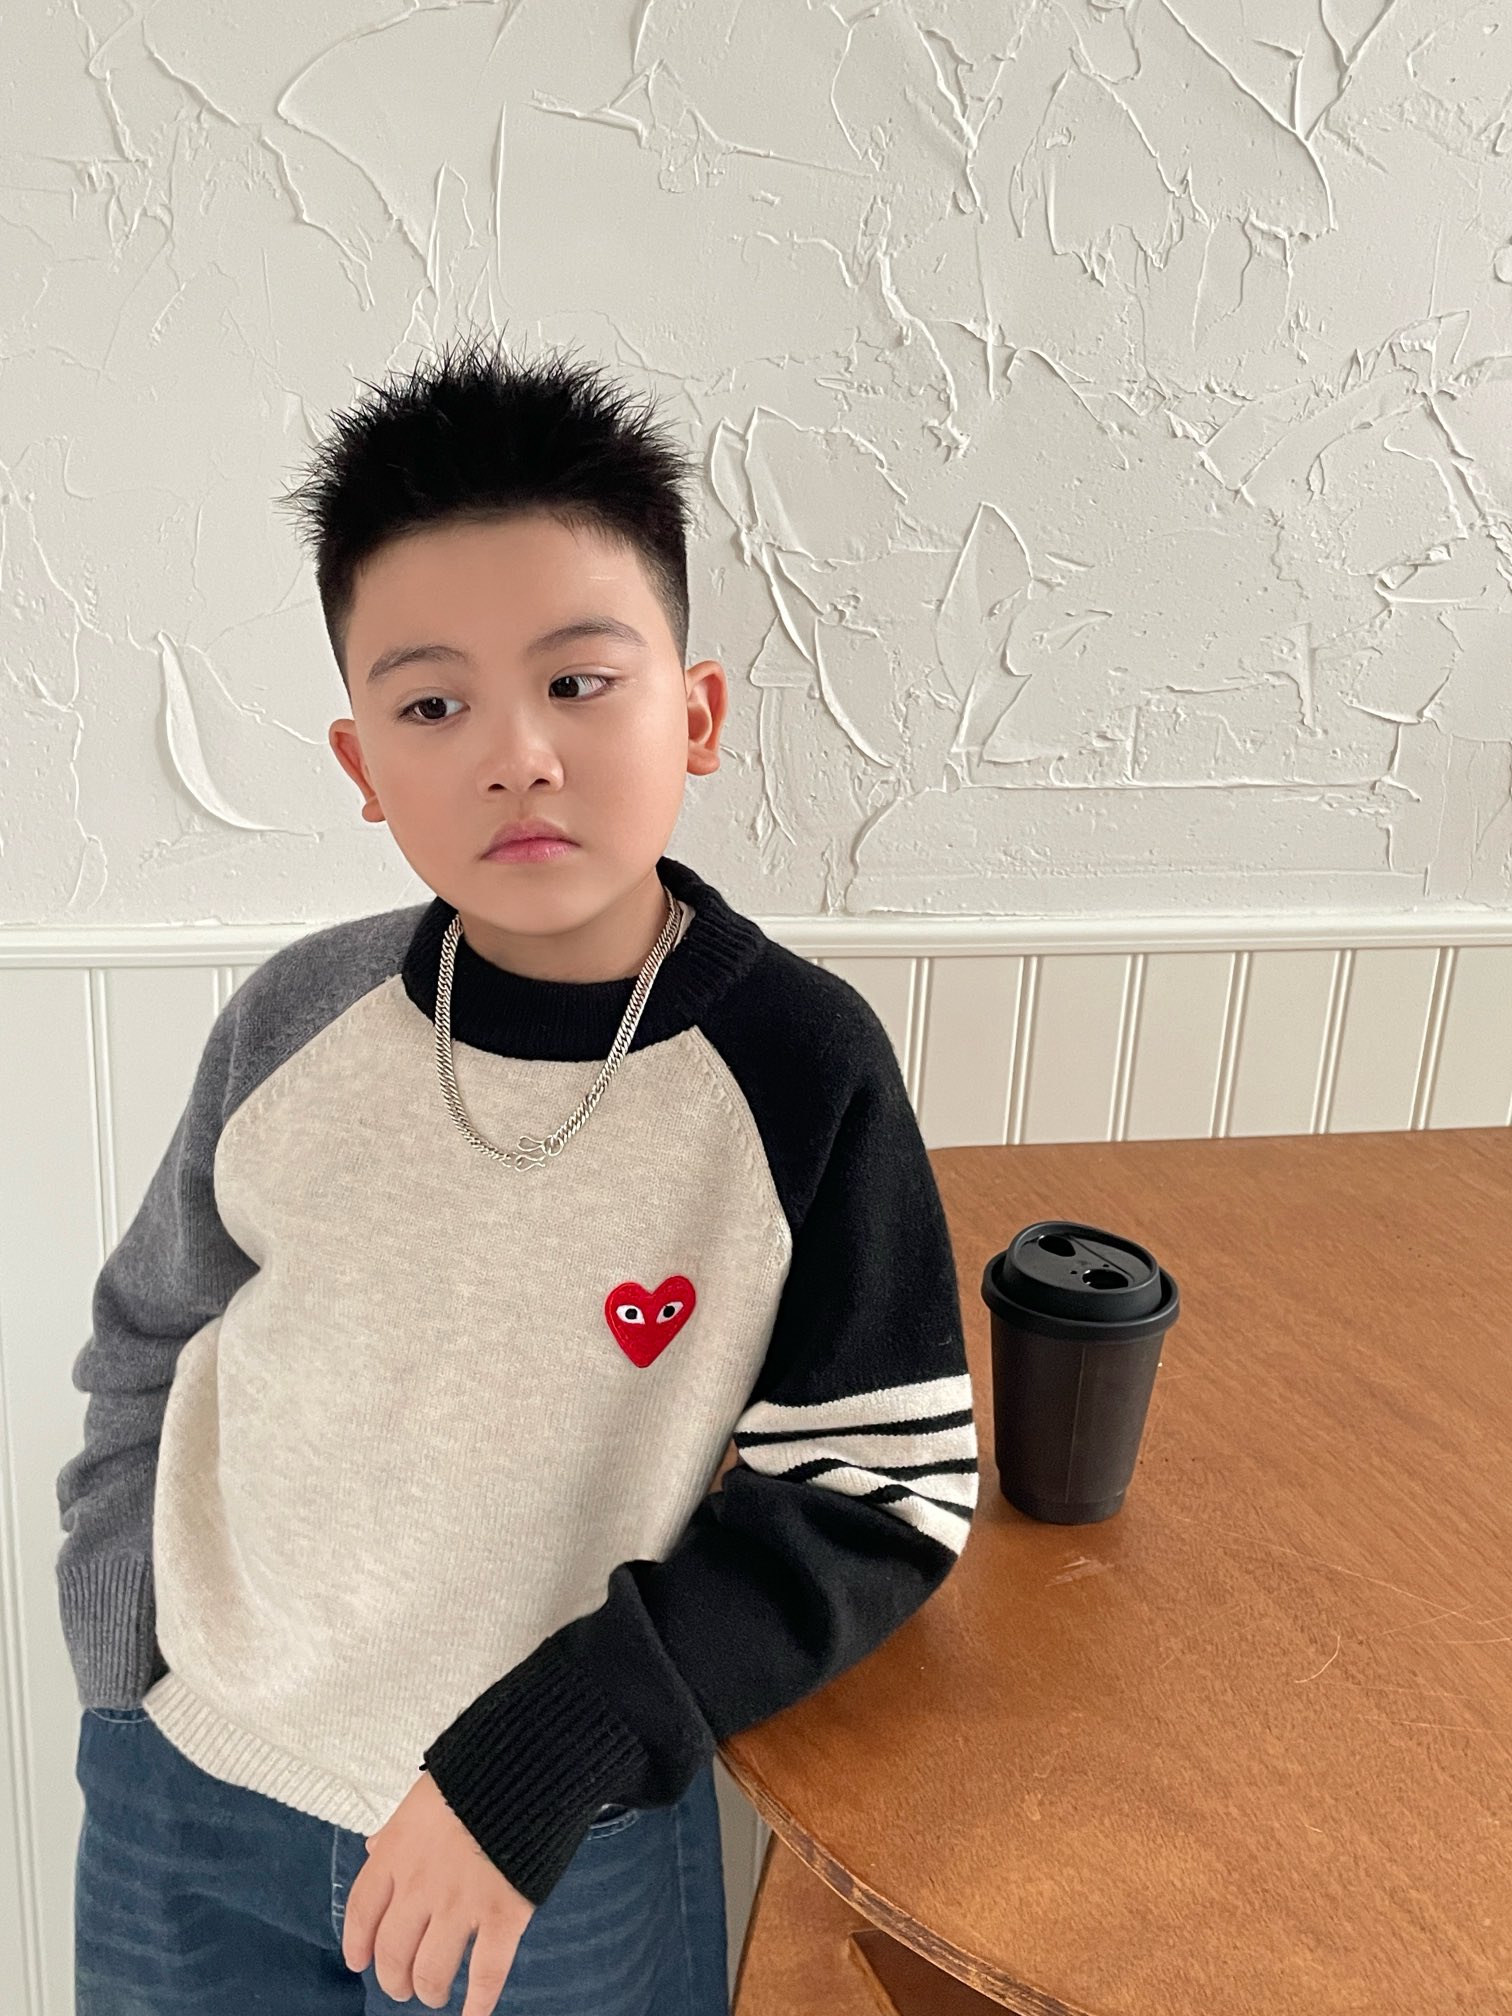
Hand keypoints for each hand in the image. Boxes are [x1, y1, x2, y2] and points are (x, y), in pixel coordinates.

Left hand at [342, 1769, 535, 2013]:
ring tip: (434, 1994)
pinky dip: (478, 2002)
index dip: (358, 1943)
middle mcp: (421, 1884)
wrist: (525, 1763)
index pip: (362, 1911)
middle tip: (403, 1987)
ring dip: (429, 1990)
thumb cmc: (473, 1775)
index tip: (359, 1962)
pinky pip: (486, 1972)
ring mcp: (461, 1902)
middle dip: (394, 1978)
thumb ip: (396, 1830)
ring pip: (431, 1971)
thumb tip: (372, 1848)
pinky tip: (474, 2015)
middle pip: (393, 1951)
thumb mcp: (421, 1796)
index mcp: (397, 1852)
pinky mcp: (503, 1913)